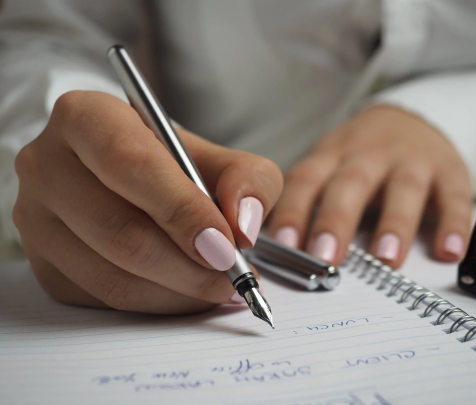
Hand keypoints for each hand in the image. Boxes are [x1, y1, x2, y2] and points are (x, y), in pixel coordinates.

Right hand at [13, 91, 282, 313]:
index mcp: (86, 117)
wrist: (129, 179)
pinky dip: (157, 303)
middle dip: (189, 266)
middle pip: (120, 230)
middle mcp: (48, 165)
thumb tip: (243, 226)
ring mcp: (37, 219)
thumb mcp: (219, 157)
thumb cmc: (173, 164)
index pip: (130, 164)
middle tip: (233, 276)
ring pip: (113, 276)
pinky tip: (185, 290)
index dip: (182, 210)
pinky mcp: (45, 263)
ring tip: (218, 286)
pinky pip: (104, 299)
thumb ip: (247, 179)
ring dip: (178, 291)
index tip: (226, 245)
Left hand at [269, 105, 471, 267]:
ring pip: (403, 189)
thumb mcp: (326, 166)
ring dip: (394, 224)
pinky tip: (448, 250)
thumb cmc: (357, 156)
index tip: (284, 244)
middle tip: (325, 256)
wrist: (405, 120)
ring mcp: (409, 160)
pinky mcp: (447, 169)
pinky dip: (453, 223)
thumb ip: (305, 202)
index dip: (293, 210)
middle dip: (336, 220)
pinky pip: (453, 196)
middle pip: (350, 183)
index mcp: (331, 156)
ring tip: (385, 259)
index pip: (305, 181)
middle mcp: (368, 155)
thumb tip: (278, 249)